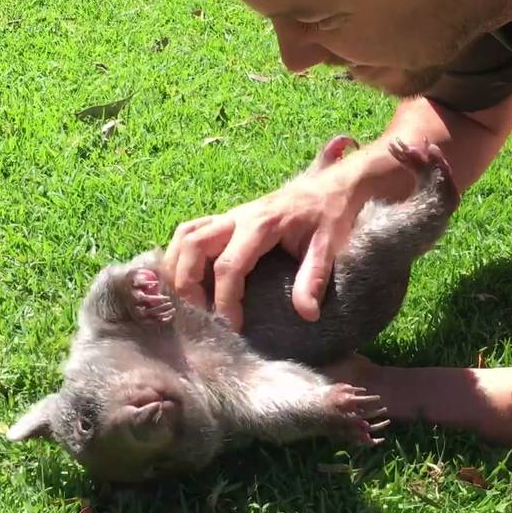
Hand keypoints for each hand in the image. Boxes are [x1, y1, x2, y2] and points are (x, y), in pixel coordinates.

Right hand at [164, 162, 362, 331]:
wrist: (333, 187)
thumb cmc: (331, 216)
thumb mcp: (329, 247)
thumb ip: (314, 279)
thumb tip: (307, 314)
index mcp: (261, 224)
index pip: (229, 265)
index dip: (226, 299)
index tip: (234, 325)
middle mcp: (238, 217)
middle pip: (193, 245)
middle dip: (188, 282)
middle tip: (202, 312)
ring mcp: (231, 216)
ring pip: (186, 234)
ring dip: (178, 265)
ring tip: (189, 297)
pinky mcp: (229, 219)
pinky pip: (193, 231)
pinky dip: (182, 254)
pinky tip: (189, 277)